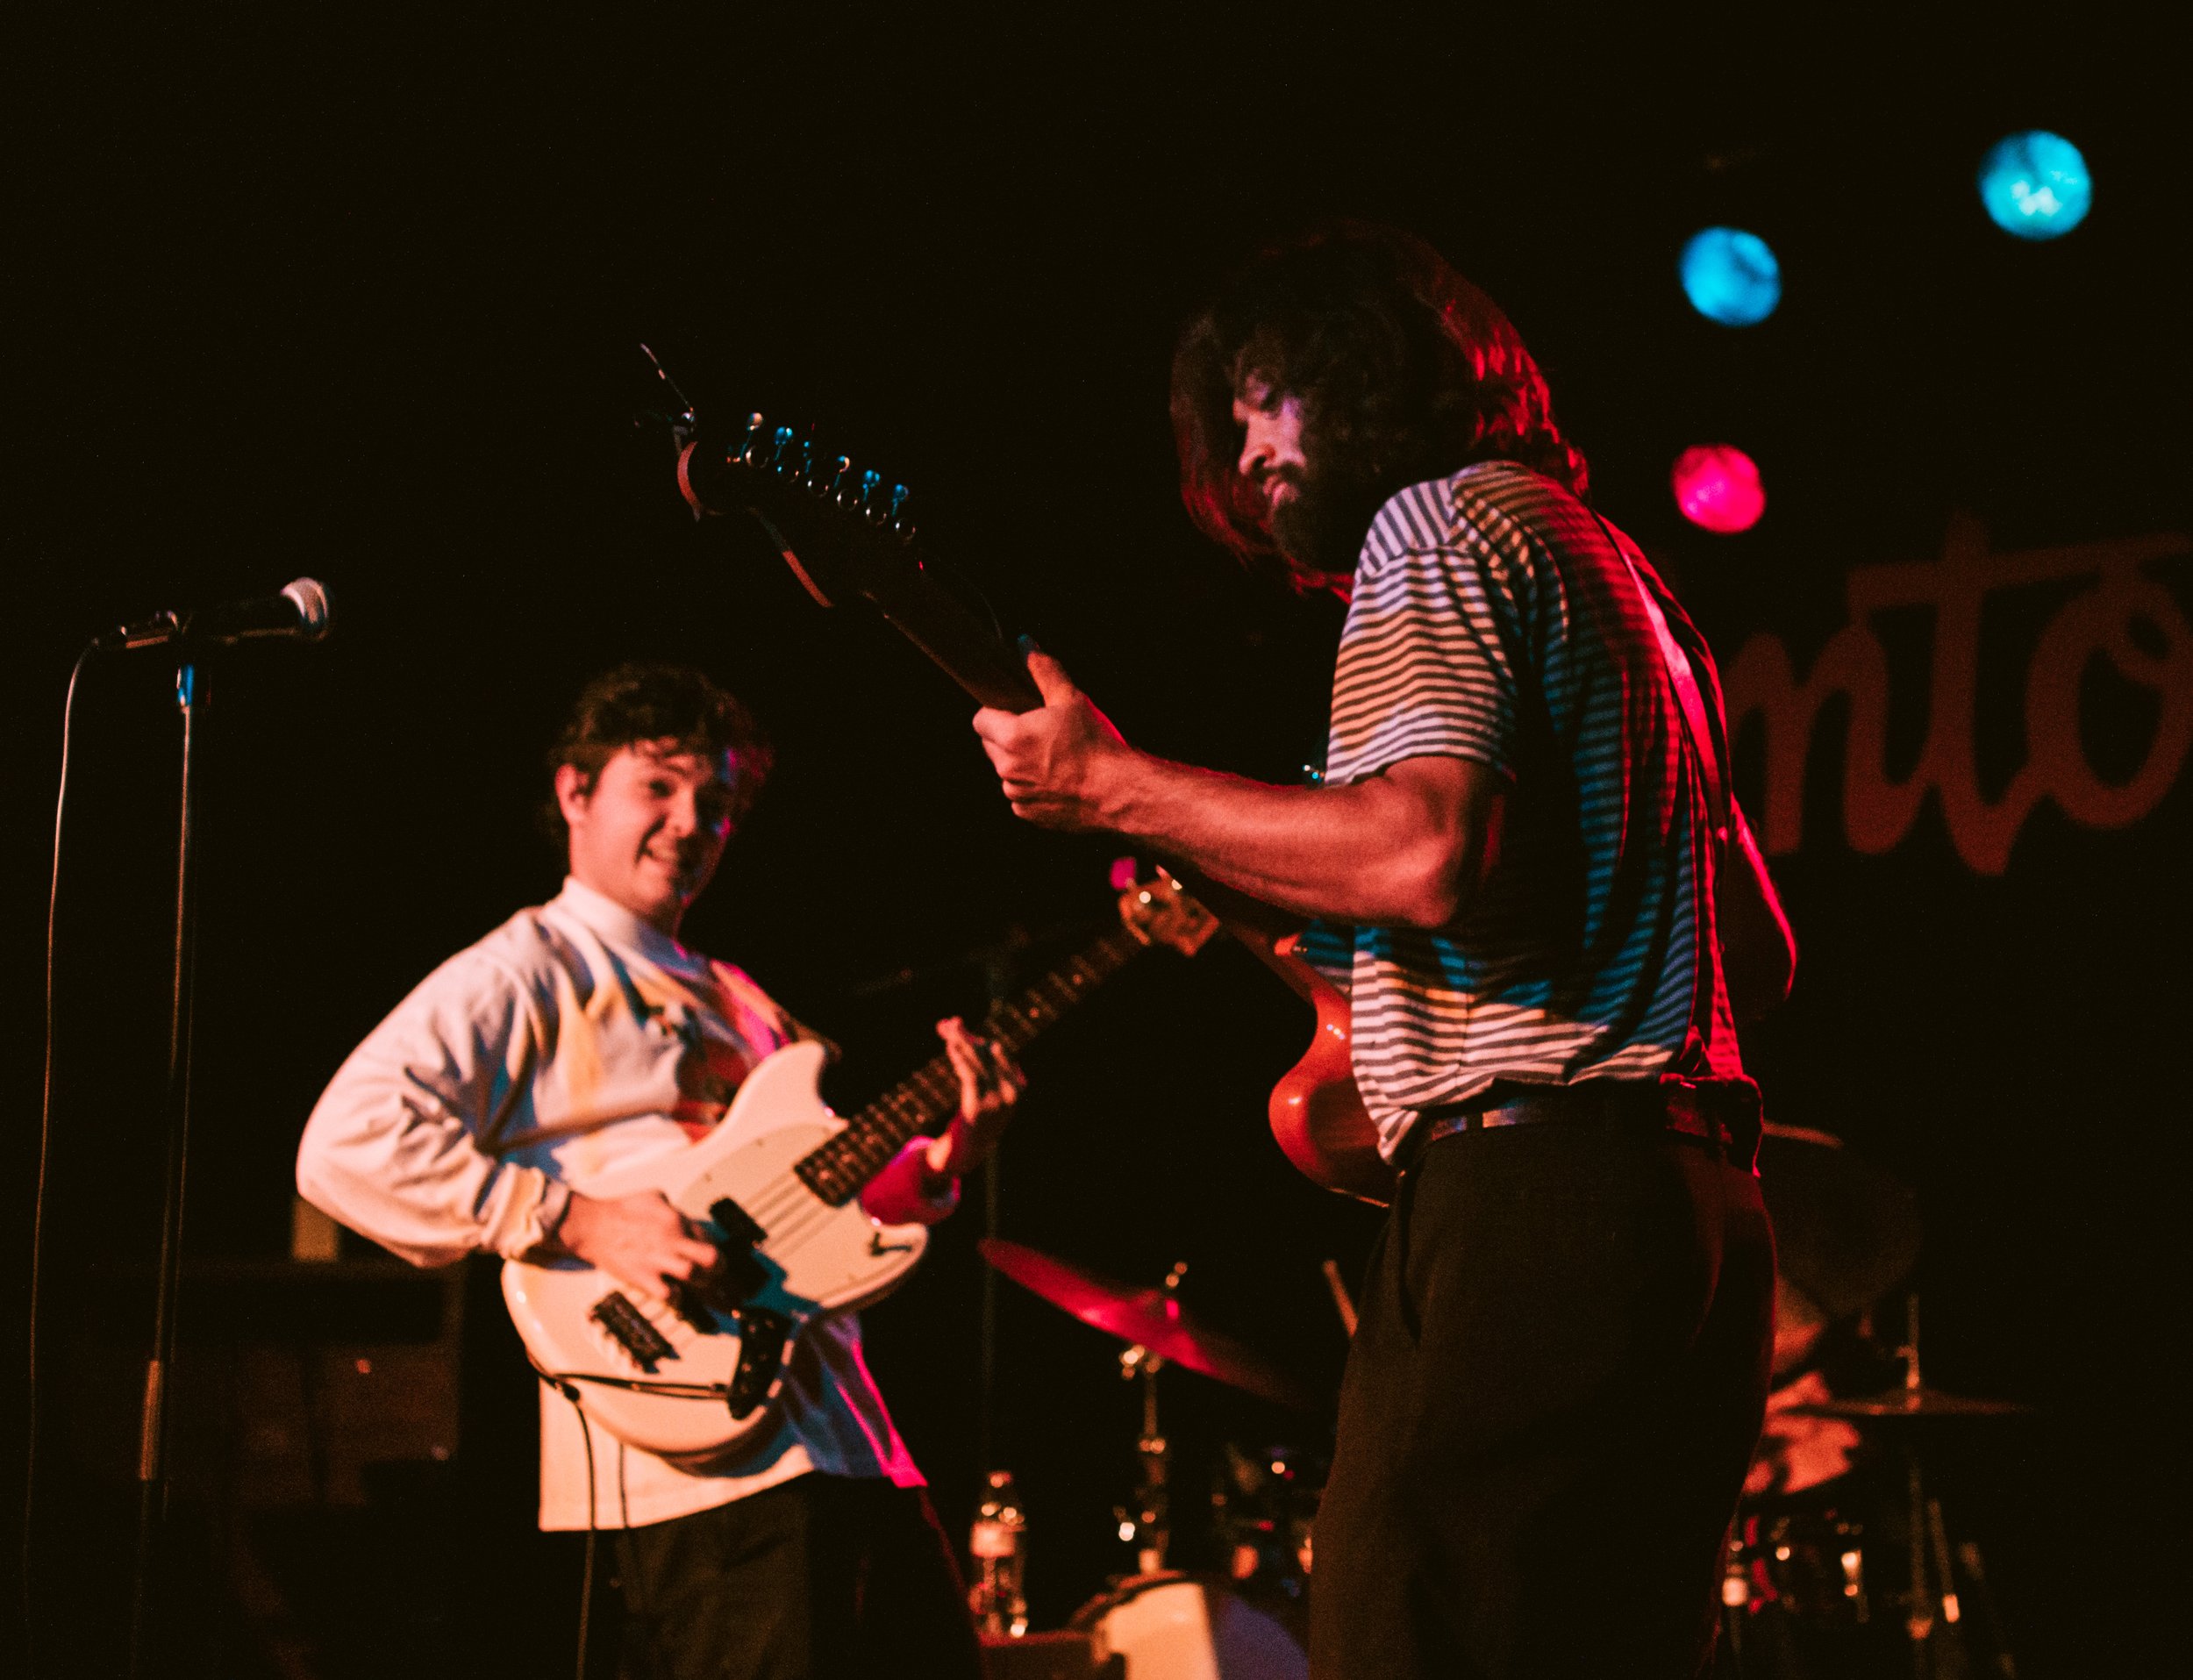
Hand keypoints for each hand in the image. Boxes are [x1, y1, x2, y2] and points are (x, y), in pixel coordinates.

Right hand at [556, 1189, 720, 1306]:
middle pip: (712, 1257)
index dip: (717, 1251)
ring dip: (703, 1287)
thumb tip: (684, 1216)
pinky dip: (676, 1299)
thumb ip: (673, 1207)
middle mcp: (672, 1238)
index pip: (708, 1237)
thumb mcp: (653, 1197)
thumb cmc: (619, 1210)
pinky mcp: (642, 1277)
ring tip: (707, 1294)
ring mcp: (657, 1259)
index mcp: (676, 1219)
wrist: (590, 1225)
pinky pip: (668, 1294)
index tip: (721, 1262)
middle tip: (722, 1280)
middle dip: (721, 1271)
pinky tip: (677, 1298)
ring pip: (694, 1275)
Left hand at [927, 1015, 1025, 1176]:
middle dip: (965, 1036)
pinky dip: (960, 1058)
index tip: (955, 1025)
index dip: (975, 1037)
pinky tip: (950, 1046)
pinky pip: (970, 1076)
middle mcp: (1011, 1093)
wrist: (971, 1151)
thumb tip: (955, 1024)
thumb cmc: (977, 1115)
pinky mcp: (978, 1108)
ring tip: (945, 1028)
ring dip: (960, 1042)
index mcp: (1018, 1087)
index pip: (996, 1053)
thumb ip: (974, 1062)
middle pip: (986, 1054)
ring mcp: (996, 1101)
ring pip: (977, 1062)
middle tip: (948, 1022)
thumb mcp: (984, 1090)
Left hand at [971, 650, 1134, 830]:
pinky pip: (1022, 795)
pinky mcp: (1029, 814)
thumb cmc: (1096, 746)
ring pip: (1007, 772)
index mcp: (1011, 738)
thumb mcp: (1070, 698)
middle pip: (991, 746)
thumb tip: (1025, 645)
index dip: (995, 713)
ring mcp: (1017, 795)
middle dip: (1008, 738)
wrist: (1117, 792)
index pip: (980, 720)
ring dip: (1021, 764)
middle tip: (1041, 733)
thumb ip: (1044, 669)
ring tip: (1055, 758)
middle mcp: (1007, 770)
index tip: (1014, 712)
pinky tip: (1060, 780)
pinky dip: (1034, 787)